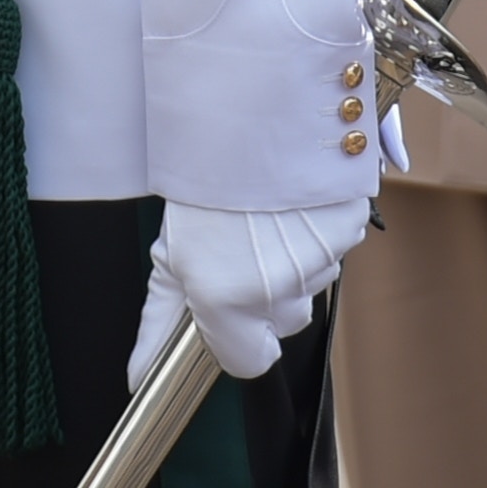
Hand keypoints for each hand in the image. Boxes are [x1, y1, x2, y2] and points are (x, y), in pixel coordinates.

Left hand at [127, 195, 371, 385]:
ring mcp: (319, 261)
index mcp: (227, 300)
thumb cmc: (201, 181)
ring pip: (312, 285)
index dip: (236, 336)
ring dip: (296, 262)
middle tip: (245, 246)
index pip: (250, 361)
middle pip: (283, 321)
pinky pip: (337, 250)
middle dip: (267, 294)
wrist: (247, 110)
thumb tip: (138, 377)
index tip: (227, 306)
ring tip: (269, 216)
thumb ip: (158, 321)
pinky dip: (320, 233)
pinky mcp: (349, 229)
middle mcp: (278, 290)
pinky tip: (295, 202)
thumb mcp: (169, 253)